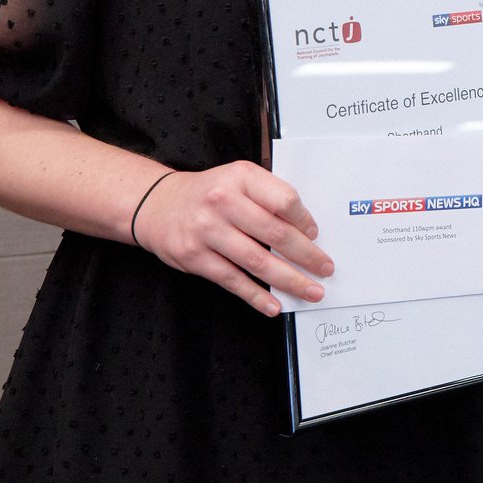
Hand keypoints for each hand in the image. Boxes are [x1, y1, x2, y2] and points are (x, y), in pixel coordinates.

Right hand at [131, 161, 331, 316]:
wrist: (157, 204)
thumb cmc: (209, 193)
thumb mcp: (238, 179)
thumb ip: (268, 196)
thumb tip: (306, 228)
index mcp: (241, 177)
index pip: (284, 200)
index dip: (305, 221)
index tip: (316, 236)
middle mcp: (223, 202)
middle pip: (275, 234)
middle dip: (306, 256)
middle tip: (325, 269)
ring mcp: (207, 231)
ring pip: (257, 261)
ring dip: (289, 280)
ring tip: (311, 291)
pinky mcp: (194, 257)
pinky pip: (232, 280)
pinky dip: (256, 296)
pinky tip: (274, 305)